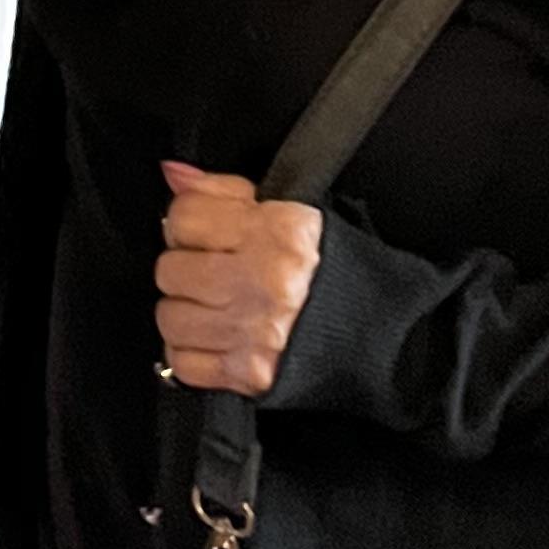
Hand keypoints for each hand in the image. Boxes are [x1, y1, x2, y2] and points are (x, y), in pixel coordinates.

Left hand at [153, 162, 322, 397]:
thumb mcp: (290, 216)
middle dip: (187, 269)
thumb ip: (224, 192)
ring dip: (186, 312)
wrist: (379, 335)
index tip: (203, 233)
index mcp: (280, 233)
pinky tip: (216, 337)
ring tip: (216, 305)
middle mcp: (266, 281)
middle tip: (213, 271)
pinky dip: (192, 351)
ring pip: (170, 316)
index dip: (188, 223)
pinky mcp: (248, 373)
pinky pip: (182, 361)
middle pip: (170, 269)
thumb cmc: (334, 274)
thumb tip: (174, 174)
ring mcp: (254, 331)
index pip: (184, 216)